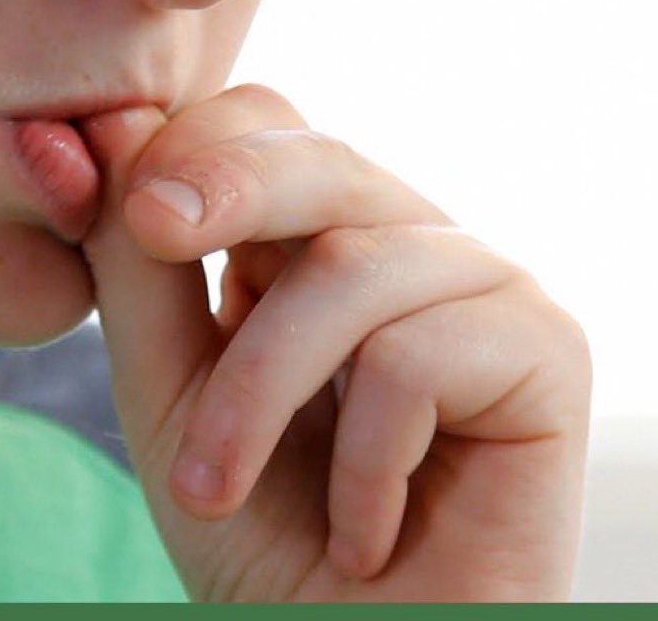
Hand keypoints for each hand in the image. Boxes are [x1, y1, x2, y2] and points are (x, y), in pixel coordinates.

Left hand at [79, 85, 591, 602]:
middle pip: (320, 155)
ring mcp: (480, 287)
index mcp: (313, 239)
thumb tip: (110, 124)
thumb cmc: (261, 528)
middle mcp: (405, 244)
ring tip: (218, 493)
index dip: (191, 145)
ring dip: (255, 394)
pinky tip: (367, 533)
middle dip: (226, 187)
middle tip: (150, 226)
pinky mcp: (548, 347)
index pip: (264, 125)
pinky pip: (419, 354)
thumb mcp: (169, 387)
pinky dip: (363, 463)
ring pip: (351, 268)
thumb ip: (138, 266)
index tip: (126, 207)